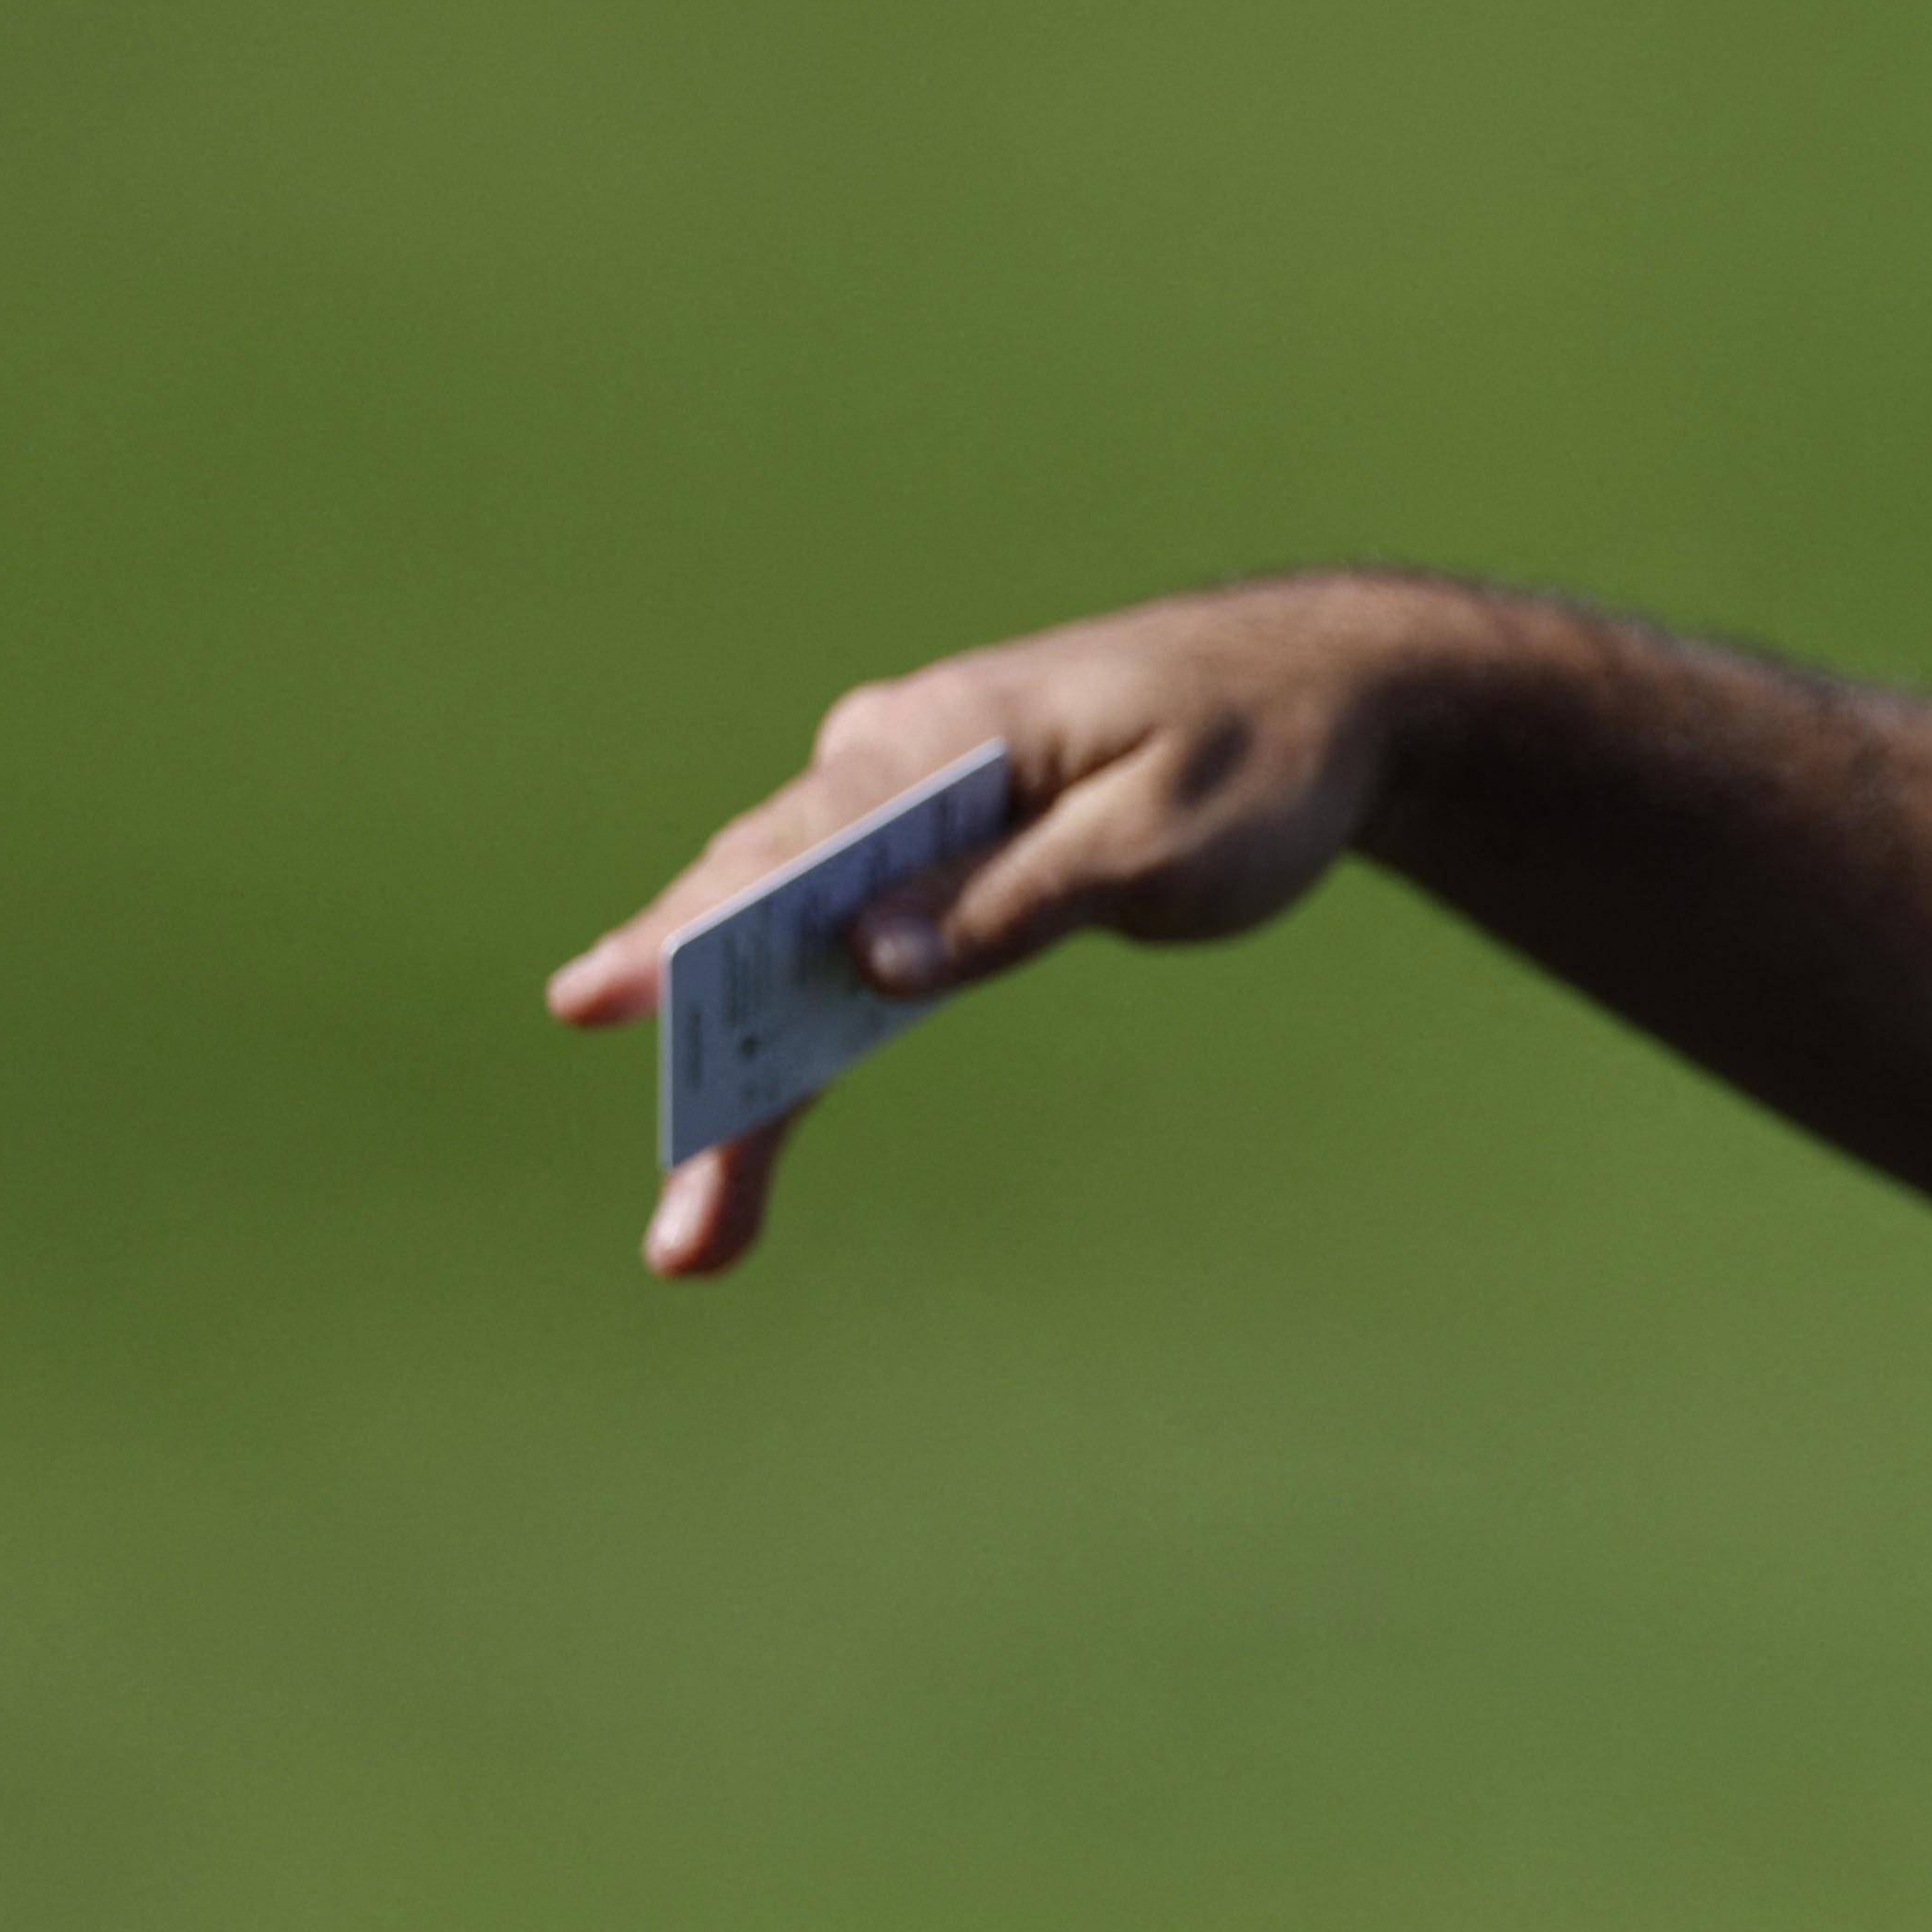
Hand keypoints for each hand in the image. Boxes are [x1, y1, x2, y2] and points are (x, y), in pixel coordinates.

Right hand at [544, 574, 1465, 1276]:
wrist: (1325, 694)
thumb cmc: (1257, 754)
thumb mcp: (1160, 837)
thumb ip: (1016, 896)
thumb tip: (867, 961)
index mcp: (945, 730)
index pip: (798, 842)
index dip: (696, 932)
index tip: (606, 999)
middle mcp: (891, 752)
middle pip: (766, 910)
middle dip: (709, 1058)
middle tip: (676, 1216)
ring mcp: (901, 802)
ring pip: (790, 942)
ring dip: (745, 1080)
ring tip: (696, 1237)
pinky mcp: (930, 852)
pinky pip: (845, 947)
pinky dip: (810, 1039)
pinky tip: (752, 1135)